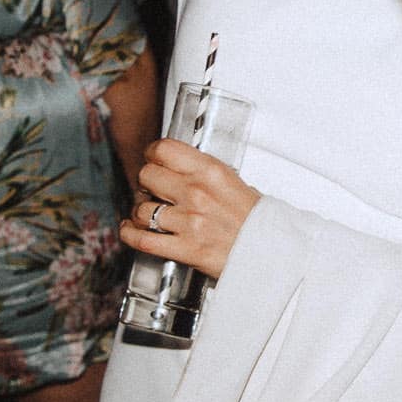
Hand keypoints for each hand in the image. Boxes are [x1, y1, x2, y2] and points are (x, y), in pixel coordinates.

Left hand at [121, 138, 262, 277]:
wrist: (271, 252)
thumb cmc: (257, 220)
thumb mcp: (236, 183)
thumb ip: (206, 174)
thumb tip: (179, 168)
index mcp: (212, 172)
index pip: (165, 150)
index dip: (153, 154)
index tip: (153, 159)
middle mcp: (197, 193)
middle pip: (146, 176)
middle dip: (145, 183)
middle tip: (151, 189)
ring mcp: (189, 221)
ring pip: (141, 209)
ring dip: (139, 212)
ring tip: (147, 213)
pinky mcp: (184, 248)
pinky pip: (141, 238)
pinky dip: (130, 233)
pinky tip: (132, 229)